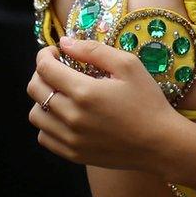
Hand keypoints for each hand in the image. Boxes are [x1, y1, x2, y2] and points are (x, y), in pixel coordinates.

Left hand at [27, 38, 181, 171]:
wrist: (160, 143)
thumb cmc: (147, 101)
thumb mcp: (128, 65)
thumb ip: (94, 50)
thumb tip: (65, 42)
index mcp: (84, 92)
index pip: (45, 69)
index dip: (45, 55)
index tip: (56, 51)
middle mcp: (71, 117)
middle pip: (35, 90)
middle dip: (41, 73)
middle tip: (58, 68)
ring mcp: (70, 139)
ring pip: (35, 115)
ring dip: (42, 99)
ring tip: (62, 93)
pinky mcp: (73, 154)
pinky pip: (44, 137)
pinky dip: (48, 123)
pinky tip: (65, 115)